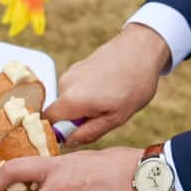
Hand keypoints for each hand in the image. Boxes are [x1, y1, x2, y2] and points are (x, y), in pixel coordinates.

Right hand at [43, 24, 166, 146]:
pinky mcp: (78, 66)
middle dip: (76, 119)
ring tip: (110, 99)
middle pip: (60, 112)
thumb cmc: (133, 84)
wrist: (142, 49)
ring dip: (84, 106)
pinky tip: (109, 88)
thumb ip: (89, 132)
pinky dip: (88, 93)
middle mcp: (64, 84)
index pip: (48, 123)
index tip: (79, 133)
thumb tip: (68, 142)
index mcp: (71, 100)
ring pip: (70, 100)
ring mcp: (71, 73)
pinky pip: (77, 88)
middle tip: (103, 116)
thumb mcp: (116, 118)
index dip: (60, 133)